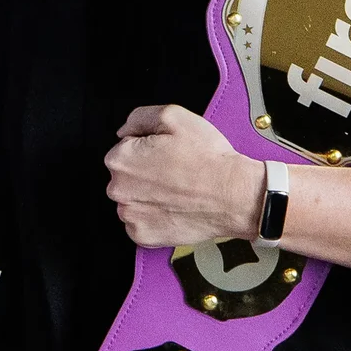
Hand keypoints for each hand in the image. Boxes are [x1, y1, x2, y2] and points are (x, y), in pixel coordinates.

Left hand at [105, 104, 264, 248]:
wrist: (233, 195)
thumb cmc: (207, 159)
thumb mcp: (174, 116)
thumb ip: (140, 117)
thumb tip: (125, 129)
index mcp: (121, 158)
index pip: (123, 148)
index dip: (148, 148)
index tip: (166, 154)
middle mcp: (118, 188)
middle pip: (125, 176)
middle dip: (145, 172)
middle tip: (174, 171)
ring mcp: (129, 215)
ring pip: (132, 200)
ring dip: (147, 195)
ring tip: (177, 190)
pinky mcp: (142, 235)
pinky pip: (140, 222)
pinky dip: (153, 217)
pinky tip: (173, 207)